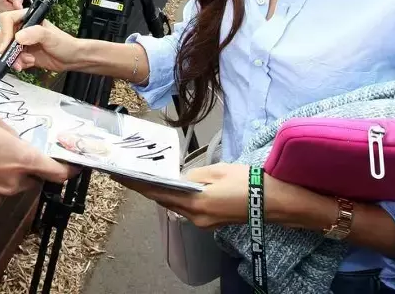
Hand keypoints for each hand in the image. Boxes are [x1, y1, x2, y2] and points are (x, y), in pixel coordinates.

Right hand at [0, 9, 79, 72]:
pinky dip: (18, 63)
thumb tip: (19, 36)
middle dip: (7, 48)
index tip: (8, 45)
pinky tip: (29, 63)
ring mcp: (22, 43)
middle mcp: (23, 30)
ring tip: (25, 62)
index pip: (7, 20)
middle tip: (13, 56)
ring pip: (6, 49)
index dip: (5, 32)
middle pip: (2, 36)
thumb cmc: (65, 44)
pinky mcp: (23, 54)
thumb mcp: (51, 36)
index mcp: (28, 19)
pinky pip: (13, 59)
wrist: (72, 59)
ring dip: (13, 58)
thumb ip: (36, 33)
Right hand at [0, 115, 71, 207]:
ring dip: (9, 174)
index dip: (68, 170)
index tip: (73, 167)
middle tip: (12, 152)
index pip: (57, 172)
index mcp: (22, 159)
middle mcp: (13, 182)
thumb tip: (18, 141)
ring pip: (14, 186)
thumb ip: (13, 134)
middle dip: (29, 168)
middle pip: (34, 179)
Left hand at [116, 163, 250, 229]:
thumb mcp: (216, 171)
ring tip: (148, 177)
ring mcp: (203, 223)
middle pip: (165, 201)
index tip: (121, 175)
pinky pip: (188, 209)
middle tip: (131, 173)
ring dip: (163, 193)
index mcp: (195, 203)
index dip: (138, 184)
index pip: (159, 193)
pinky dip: (178, 198)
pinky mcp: (211, 222)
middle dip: (148, 187)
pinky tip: (174, 187)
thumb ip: (193, 175)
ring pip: (176, 206)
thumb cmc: (247, 182)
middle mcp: (196, 218)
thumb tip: (179, 178)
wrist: (273, 202)